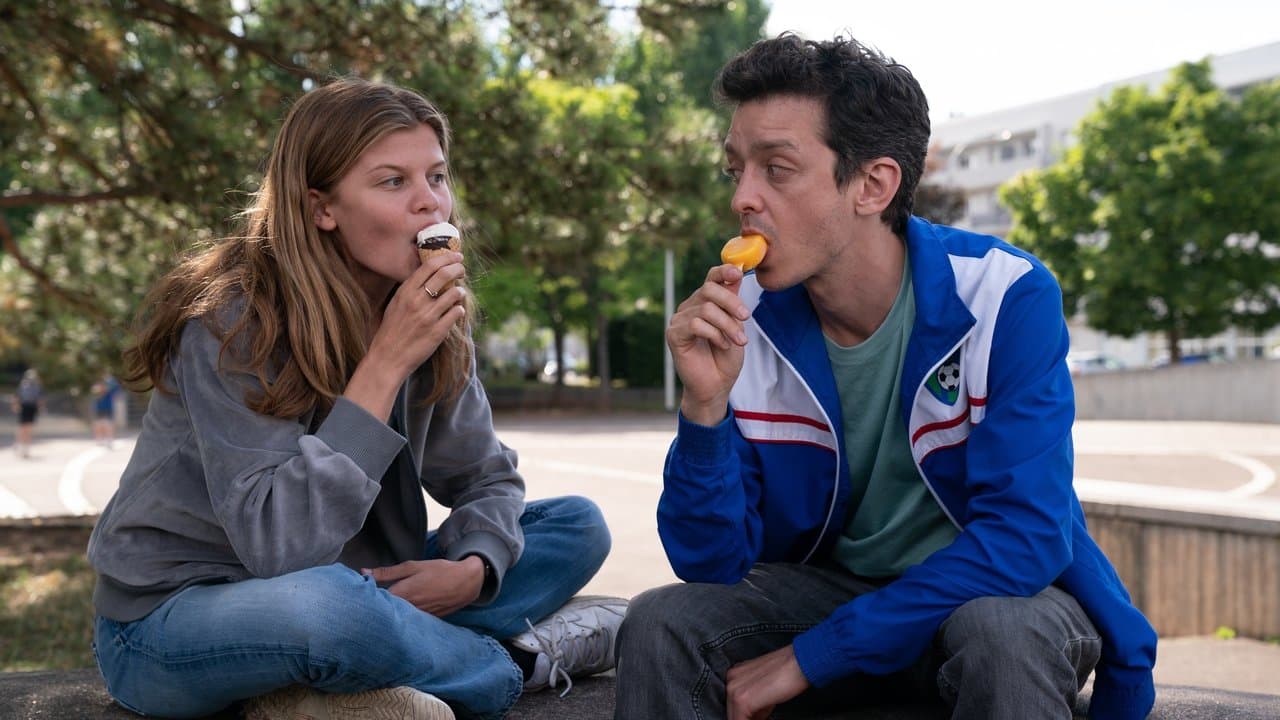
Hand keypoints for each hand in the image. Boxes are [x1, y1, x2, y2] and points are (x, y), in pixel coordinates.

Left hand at [362, 556, 483, 616]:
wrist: (467, 582)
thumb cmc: (440, 571)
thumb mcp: (413, 566)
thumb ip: (387, 572)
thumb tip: (363, 572)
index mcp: (403, 593)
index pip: (375, 601)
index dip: (365, 598)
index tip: (357, 594)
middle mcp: (409, 608)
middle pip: (384, 613)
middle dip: (375, 608)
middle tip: (364, 604)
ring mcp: (418, 617)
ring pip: (396, 619)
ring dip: (388, 615)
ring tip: (380, 611)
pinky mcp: (426, 621)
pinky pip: (409, 622)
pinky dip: (402, 619)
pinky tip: (399, 615)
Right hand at [370, 250, 467, 375]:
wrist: (387, 358)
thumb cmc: (391, 330)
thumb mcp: (395, 304)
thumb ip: (410, 289)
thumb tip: (430, 275)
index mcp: (405, 292)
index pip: (430, 266)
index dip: (447, 257)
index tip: (456, 256)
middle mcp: (417, 301)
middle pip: (445, 274)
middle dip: (458, 268)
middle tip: (462, 269)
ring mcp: (428, 316)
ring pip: (454, 293)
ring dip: (460, 291)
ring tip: (459, 293)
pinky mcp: (438, 331)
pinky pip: (457, 313)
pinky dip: (459, 309)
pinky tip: (456, 311)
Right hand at [666, 264, 751, 424]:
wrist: (716, 386)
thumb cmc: (725, 358)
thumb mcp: (735, 326)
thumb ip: (733, 302)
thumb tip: (737, 273)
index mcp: (705, 302)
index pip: (711, 278)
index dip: (723, 270)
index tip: (738, 272)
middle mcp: (690, 307)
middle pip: (709, 289)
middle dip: (731, 302)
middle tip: (746, 317)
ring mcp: (679, 320)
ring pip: (706, 309)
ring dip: (727, 325)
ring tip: (738, 341)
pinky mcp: (674, 334)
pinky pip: (695, 324)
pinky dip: (714, 334)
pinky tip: (722, 345)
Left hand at [725, 645, 810, 719]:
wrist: (801, 662)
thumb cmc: (789, 672)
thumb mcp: (765, 689)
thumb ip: (755, 703)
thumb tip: (754, 717)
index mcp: (735, 674)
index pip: (733, 704)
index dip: (745, 715)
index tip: (757, 717)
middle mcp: (731, 679)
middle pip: (732, 711)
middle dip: (746, 718)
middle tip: (762, 718)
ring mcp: (734, 689)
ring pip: (734, 717)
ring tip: (764, 718)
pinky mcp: (742, 700)